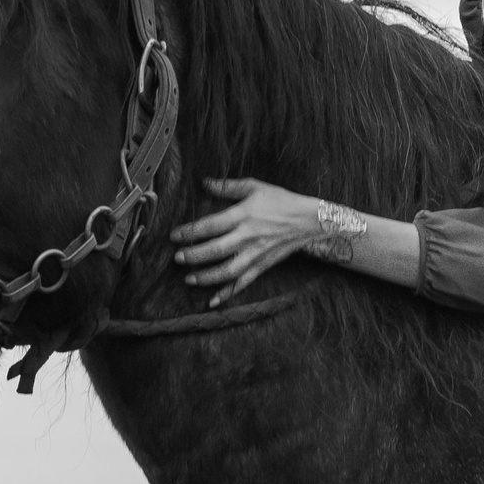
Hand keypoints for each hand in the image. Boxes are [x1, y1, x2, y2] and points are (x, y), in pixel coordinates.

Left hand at [169, 178, 332, 305]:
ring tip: (189, 279)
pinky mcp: (263, 265)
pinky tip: (214, 301)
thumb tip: (205, 183)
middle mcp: (248, 236)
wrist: (309, 219)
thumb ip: (229, 186)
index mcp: (244, 215)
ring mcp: (256, 253)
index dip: (190, 231)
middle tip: (178, 258)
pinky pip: (244, 282)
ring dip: (207, 277)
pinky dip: (229, 293)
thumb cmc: (282, 201)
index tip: (174, 236)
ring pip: (228, 270)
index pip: (211, 225)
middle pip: (216, 249)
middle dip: (194, 256)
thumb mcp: (256, 186)